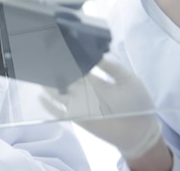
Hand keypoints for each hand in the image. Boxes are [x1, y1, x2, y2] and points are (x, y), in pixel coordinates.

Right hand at [41, 58, 161, 160]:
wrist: (141, 131)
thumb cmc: (138, 104)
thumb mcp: (128, 80)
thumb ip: (112, 67)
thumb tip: (94, 54)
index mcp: (94, 80)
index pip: (76, 67)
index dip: (67, 59)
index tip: (57, 49)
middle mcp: (84, 91)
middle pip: (64, 78)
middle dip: (54, 69)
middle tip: (43, 59)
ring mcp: (79, 105)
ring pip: (58, 92)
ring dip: (49, 85)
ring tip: (39, 74)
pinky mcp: (77, 118)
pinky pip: (59, 112)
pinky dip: (48, 106)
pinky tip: (40, 97)